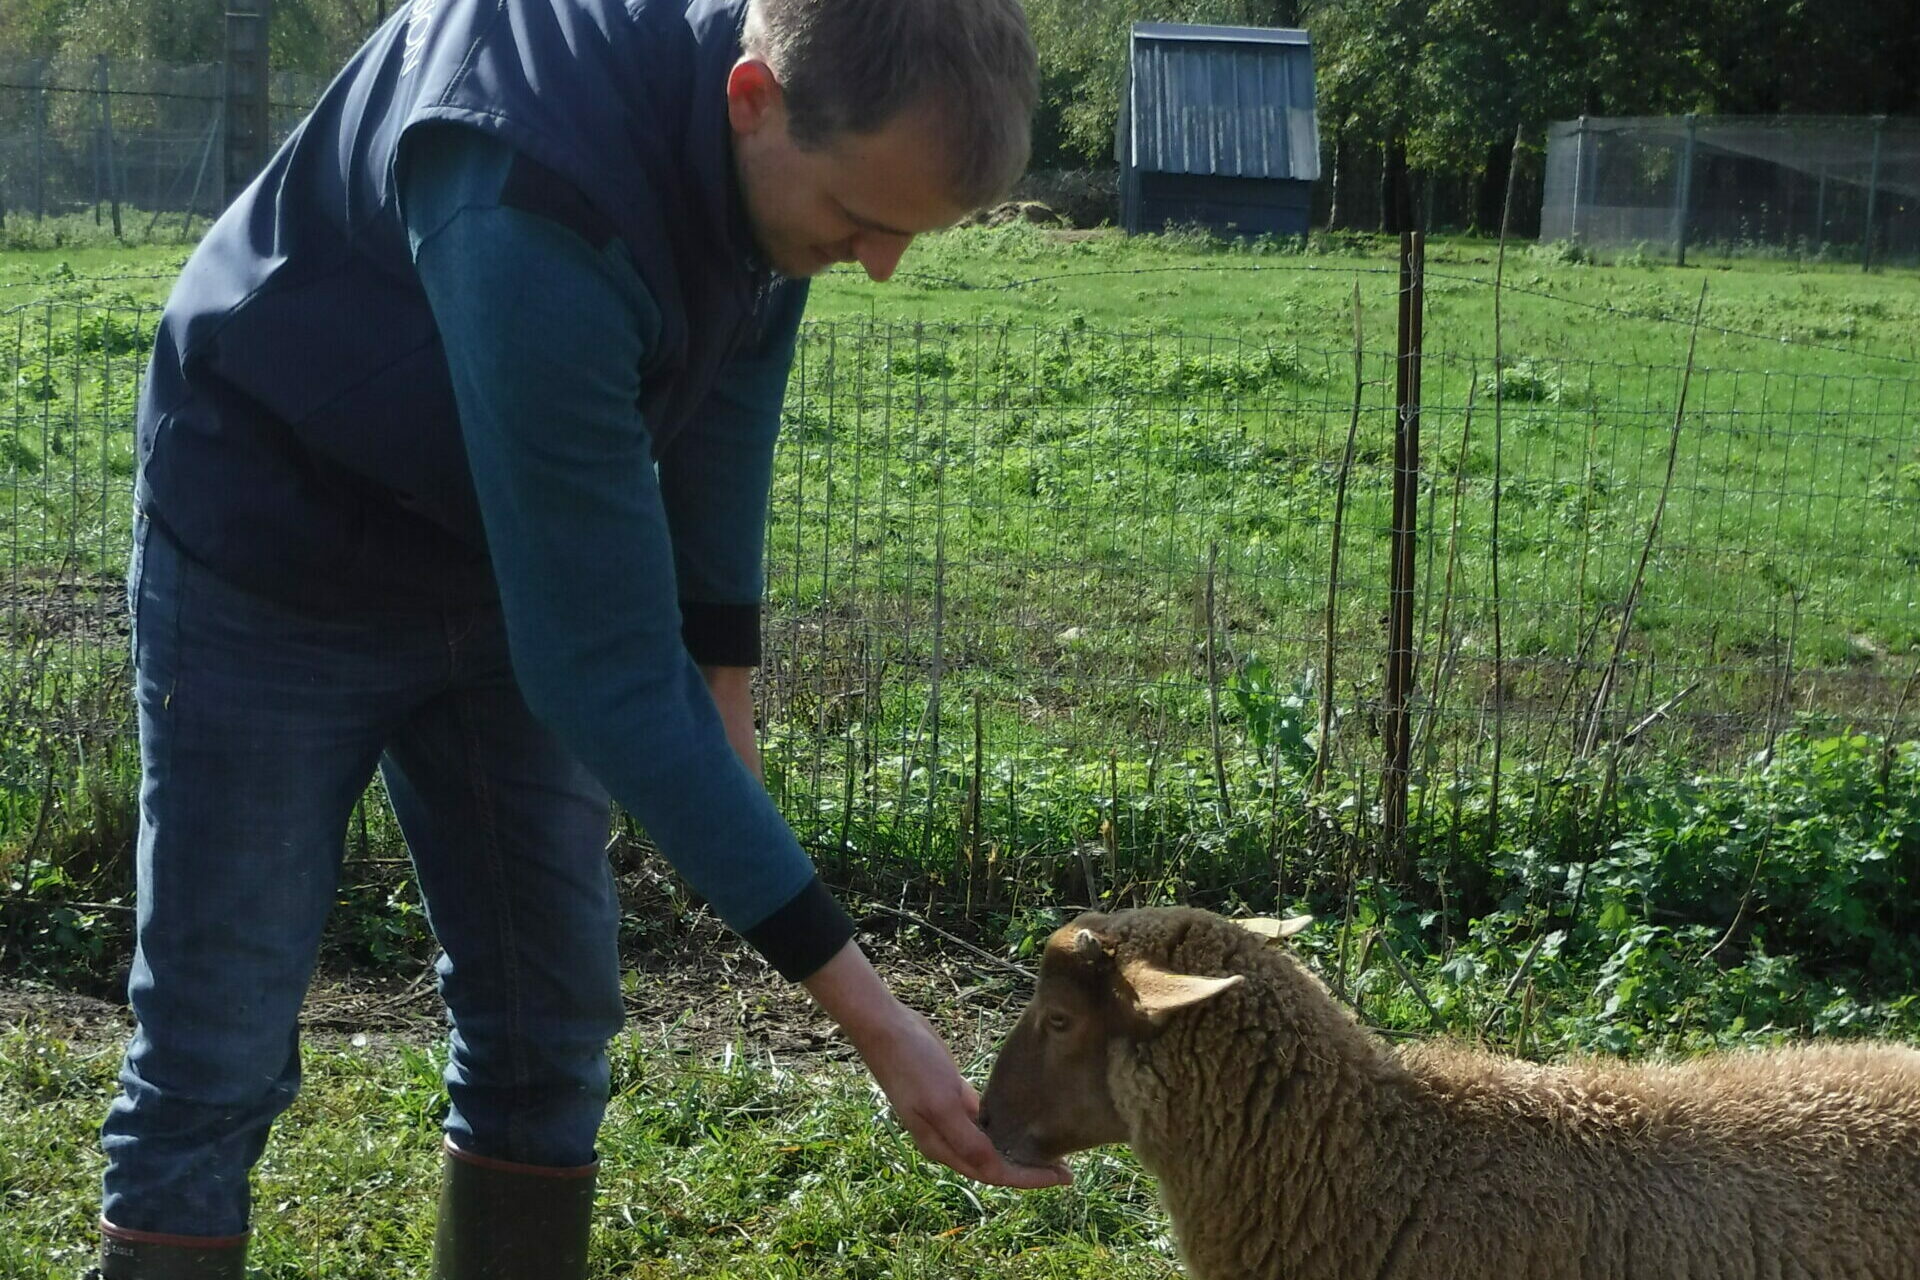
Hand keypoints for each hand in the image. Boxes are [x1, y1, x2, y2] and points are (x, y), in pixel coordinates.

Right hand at [803, 941, 1070, 1188]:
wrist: (886, 1028)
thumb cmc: (912, 1064)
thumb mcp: (941, 1102)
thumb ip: (965, 1138)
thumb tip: (993, 1167)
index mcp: (942, 1146)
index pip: (993, 1173)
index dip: (1028, 1179)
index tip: (1062, 1178)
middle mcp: (946, 1139)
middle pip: (994, 1165)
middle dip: (1029, 1171)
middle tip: (1065, 1169)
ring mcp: (949, 1118)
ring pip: (990, 1146)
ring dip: (1018, 1152)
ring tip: (1051, 1150)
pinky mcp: (952, 1097)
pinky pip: (983, 1122)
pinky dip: (1004, 1127)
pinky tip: (1024, 1121)